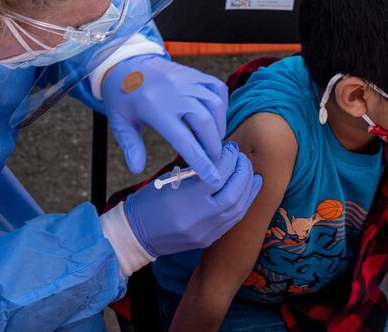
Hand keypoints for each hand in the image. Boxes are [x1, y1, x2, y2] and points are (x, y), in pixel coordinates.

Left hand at [102, 54, 228, 184]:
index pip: (184, 140)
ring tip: (213, 141)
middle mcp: (174, 92)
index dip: (201, 161)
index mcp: (155, 107)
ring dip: (220, 127)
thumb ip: (130, 145)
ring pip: (216, 105)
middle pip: (206, 123)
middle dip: (214, 147)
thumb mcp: (119, 122)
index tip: (212, 178)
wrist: (125, 63)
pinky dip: (221, 105)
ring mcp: (187, 80)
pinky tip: (215, 117)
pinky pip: (217, 88)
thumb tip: (137, 169)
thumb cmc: (122, 96)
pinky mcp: (194, 73)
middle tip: (213, 162)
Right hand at [124, 142, 261, 255]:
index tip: (230, 147)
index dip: (228, 159)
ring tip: (249, 170)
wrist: (137, 235)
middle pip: (233, 193)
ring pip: (238, 208)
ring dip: (248, 186)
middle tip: (241, 157)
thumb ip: (195, 171)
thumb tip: (220, 156)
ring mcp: (205, 232)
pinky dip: (245, 202)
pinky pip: (233, 220)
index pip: (216, 175)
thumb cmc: (149, 201)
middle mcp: (197, 219)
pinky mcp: (208, 239)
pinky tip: (250, 188)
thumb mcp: (168, 180)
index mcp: (183, 200)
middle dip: (242, 172)